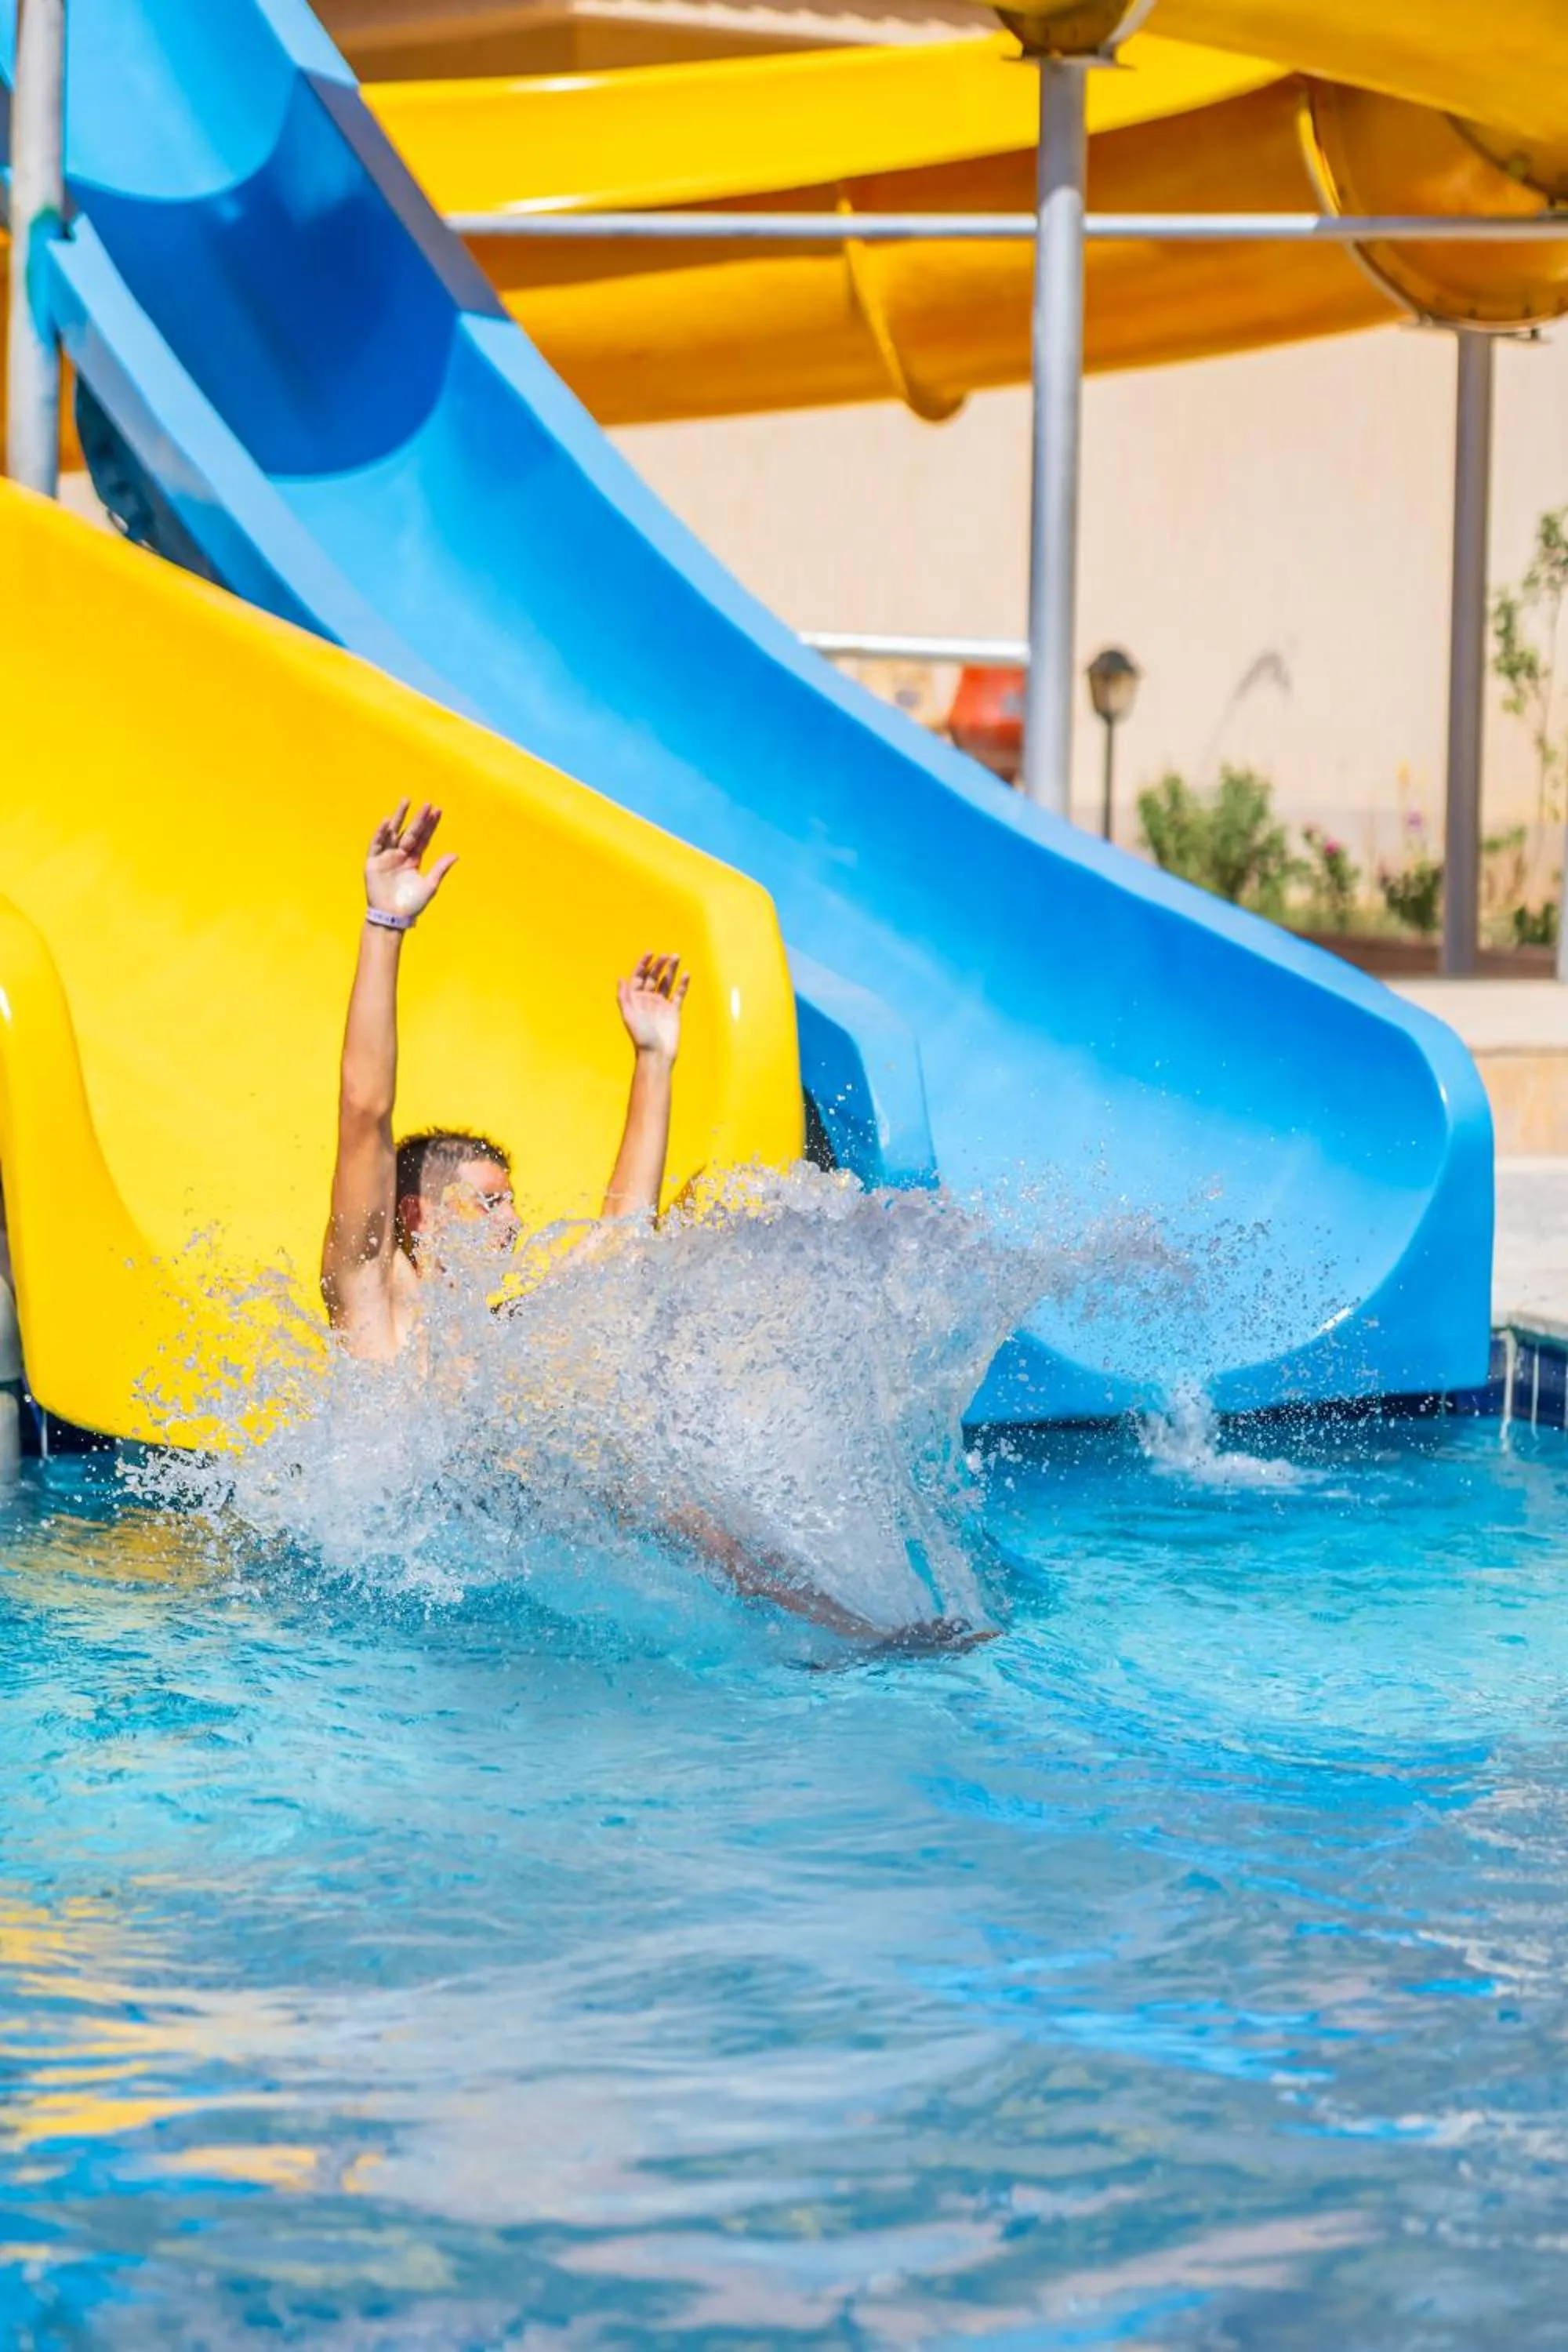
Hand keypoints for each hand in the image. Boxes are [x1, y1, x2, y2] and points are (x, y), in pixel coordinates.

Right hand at [365, 801, 455, 921]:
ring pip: (393, 832)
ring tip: (406, 801)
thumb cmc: (411, 905)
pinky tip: (387, 821)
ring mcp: (386, 857)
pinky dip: (381, 833)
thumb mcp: (429, 886)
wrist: (392, 918)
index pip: (423, 838)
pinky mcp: (373, 862)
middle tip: (428, 804)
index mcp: (414, 860)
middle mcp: (400, 855)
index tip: (438, 811)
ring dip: (399, 817)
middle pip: (411, 832)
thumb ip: (440, 869)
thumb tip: (456, 854)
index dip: (430, 826)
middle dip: (419, 818)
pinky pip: (376, 844)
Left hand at [617, 952, 688, 1060]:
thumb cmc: (640, 1037)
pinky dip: (682, 984)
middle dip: (659, 965)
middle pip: (653, 977)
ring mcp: (661, 1004)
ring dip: (671, 970)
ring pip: (666, 982)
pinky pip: (678, 994)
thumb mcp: (628, 1015)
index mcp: (636, 999)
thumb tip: (620, 978)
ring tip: (676, 957)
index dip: (643, 964)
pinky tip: (686, 974)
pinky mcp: (674, 1011)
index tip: (650, 953)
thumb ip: (624, 997)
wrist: (656, 1054)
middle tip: (667, 955)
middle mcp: (648, 1000)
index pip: (638, 976)